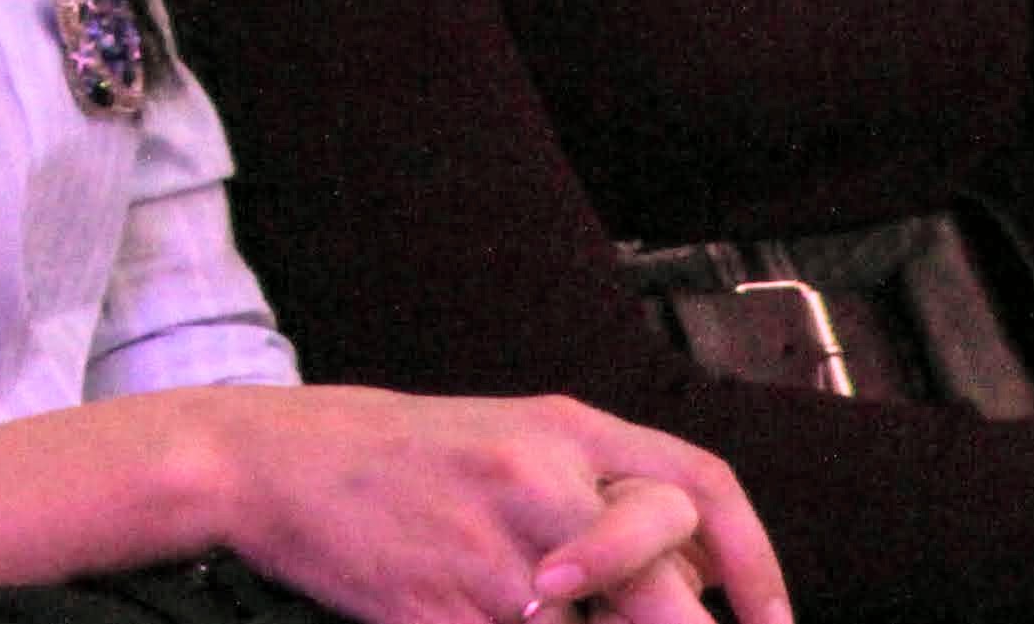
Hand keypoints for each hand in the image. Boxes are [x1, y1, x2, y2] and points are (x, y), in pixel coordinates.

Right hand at [182, 384, 785, 623]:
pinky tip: (475, 613)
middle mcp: (543, 481)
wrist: (263, 461)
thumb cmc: (385, 458)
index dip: (755, 565)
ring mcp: (498, 552)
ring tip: (534, 604)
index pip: (700, 490)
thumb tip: (693, 586)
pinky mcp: (452, 611)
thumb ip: (593, 495)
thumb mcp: (500, 441)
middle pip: (669, 585)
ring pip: (599, 622)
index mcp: (562, 429)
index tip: (770, 619)